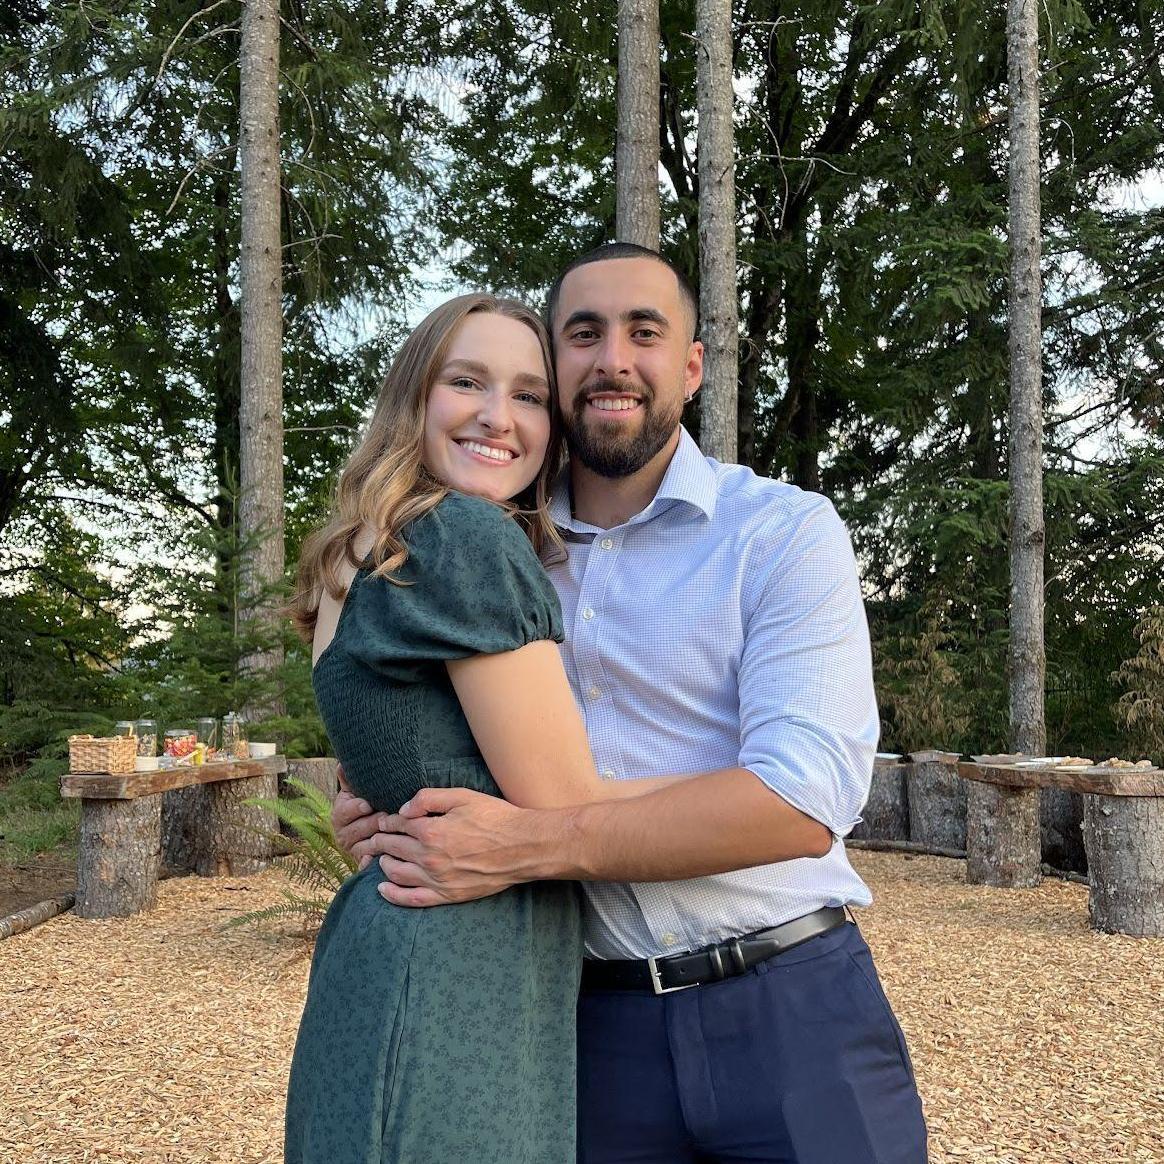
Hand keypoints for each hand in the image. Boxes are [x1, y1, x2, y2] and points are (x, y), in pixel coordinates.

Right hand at [331, 764, 391, 869]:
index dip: (355, 808)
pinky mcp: (363, 862)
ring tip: (395, 833)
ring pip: (367, 845)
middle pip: (359, 828)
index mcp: (339, 815)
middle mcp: (343, 835)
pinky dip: (376, 861)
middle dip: (373, 822)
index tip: (367, 804)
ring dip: (380, 840)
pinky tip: (387, 858)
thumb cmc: (364, 807)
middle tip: (387, 817)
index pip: (345, 811)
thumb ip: (349, 780)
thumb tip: (342, 763)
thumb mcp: (354, 793)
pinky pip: (368, 863)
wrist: (364, 834)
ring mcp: (354, 850)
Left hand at [373, 787, 530, 907]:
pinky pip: (411, 899)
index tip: (386, 820)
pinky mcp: (447, 895)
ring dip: (382, 863)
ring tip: (380, 856)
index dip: (388, 821)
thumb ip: (428, 798)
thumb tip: (402, 810)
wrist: (522, 847)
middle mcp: (429, 857)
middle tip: (375, 836)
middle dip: (380, 840)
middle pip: (392, 847)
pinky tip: (382, 888)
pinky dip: (392, 894)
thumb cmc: (495, 818)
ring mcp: (437, 879)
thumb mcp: (462, 796)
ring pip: (395, 873)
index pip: (397, 824)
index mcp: (431, 830)